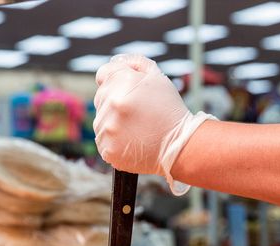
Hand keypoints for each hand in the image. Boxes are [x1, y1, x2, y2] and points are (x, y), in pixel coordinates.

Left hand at [93, 54, 214, 194]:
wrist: (179, 145)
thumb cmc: (169, 110)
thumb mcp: (157, 77)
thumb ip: (134, 63)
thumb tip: (116, 62)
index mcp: (122, 82)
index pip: (103, 74)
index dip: (116, 81)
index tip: (127, 91)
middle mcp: (112, 104)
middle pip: (101, 97)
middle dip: (116, 101)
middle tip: (137, 112)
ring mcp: (108, 128)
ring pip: (100, 120)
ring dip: (113, 122)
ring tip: (135, 128)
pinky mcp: (108, 149)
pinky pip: (103, 140)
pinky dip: (114, 141)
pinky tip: (131, 141)